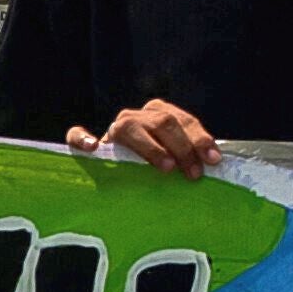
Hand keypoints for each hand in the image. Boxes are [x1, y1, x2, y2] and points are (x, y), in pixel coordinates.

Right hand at [75, 99, 219, 176]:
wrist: (113, 177)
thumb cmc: (151, 171)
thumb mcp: (174, 159)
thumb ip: (189, 156)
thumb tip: (215, 164)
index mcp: (160, 114)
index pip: (183, 120)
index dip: (199, 139)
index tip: (213, 160)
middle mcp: (137, 116)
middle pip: (163, 122)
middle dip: (182, 147)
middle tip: (193, 174)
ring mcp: (114, 127)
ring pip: (130, 128)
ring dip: (151, 148)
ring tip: (166, 167)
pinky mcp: (86, 142)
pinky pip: (77, 135)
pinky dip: (82, 138)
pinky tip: (92, 147)